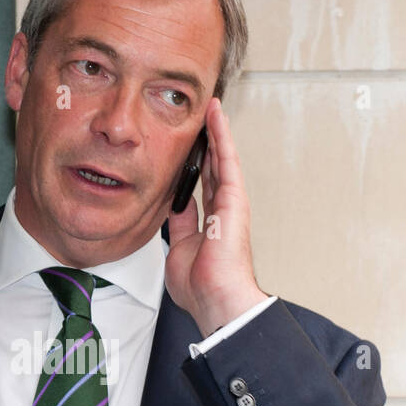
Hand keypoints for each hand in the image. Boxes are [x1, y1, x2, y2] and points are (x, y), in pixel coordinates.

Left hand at [164, 97, 268, 337]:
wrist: (216, 298)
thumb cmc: (200, 287)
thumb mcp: (176, 251)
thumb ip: (176, 227)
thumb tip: (170, 210)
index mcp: (208, 226)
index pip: (200, 189)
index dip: (193, 167)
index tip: (184, 150)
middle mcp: (222, 212)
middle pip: (212, 169)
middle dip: (205, 144)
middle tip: (198, 118)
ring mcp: (230, 203)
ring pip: (221, 158)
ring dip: (215, 132)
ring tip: (208, 107)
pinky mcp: (235, 198)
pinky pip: (227, 159)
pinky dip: (221, 135)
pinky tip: (215, 114)